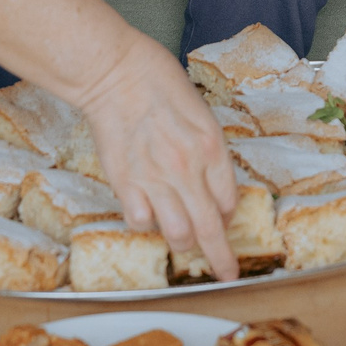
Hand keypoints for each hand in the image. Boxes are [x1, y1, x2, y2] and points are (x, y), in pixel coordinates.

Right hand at [73, 31, 241, 279]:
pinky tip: (146, 213)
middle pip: (210, 229)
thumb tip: (209, 182)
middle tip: (226, 273)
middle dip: (221, 258)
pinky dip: (146, 224)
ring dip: (183, 244)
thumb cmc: (158, 82)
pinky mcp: (125, 183)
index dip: (228, 217)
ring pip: (178, 235)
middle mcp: (188, 168)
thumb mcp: (199, 112)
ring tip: (182, 242)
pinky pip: (142, 223)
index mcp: (212, 147)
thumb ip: (207, 150)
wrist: (114, 73)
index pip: (230, 201)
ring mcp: (156, 179)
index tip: (224, 221)